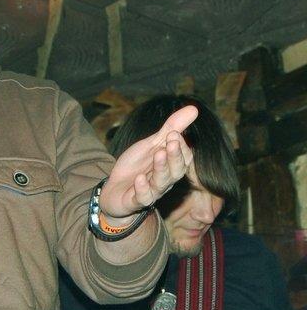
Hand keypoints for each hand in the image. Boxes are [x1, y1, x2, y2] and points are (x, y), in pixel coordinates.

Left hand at [99, 105, 197, 220]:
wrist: (115, 190)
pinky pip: (142, 198)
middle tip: (171, 142)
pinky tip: (139, 179)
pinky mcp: (135, 201)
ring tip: (158, 154)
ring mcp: (150, 192)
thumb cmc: (137, 166)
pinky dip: (142, 188)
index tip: (173, 132)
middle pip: (176, 171)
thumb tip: (193, 108)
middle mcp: (164, 180)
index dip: (180, 146)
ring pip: (161, 183)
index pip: (183, 157)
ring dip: (161, 168)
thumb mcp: (151, 144)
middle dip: (175, 156)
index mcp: (171, 166)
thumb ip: (171, 128)